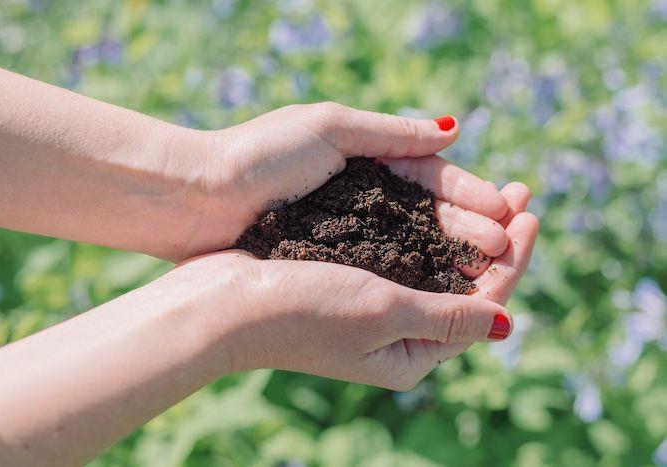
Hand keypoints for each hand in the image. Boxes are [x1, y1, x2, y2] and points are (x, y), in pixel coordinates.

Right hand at [174, 188, 537, 390]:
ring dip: (465, 232)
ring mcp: (372, 311)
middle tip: (522, 193)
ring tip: (494, 196)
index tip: (531, 213)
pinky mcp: (349, 285)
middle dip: (495, 241)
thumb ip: (446, 317)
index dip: (513, 259)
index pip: (484, 304)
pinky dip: (429, 232)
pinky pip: (405, 258)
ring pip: (437, 268)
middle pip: (465, 285)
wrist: (221, 304)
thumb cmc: (301, 310)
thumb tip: (509, 323)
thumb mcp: (383, 313)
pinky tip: (439, 208)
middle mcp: (397, 337)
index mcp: (411, 355)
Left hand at [179, 103, 510, 270]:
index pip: (432, 176)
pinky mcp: (326, 258)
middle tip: (511, 244)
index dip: (471, 194)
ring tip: (492, 266)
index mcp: (364, 156)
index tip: (508, 211)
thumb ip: (391, 132)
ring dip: (453, 253)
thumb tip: (454, 129)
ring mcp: (345, 230)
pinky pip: (383, 265)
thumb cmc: (259, 157)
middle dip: (473, 227)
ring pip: (413, 242)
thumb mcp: (329, 128)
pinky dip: (415, 272)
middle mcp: (360, 195)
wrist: (195, 198)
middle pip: (430, 213)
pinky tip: (444, 284)